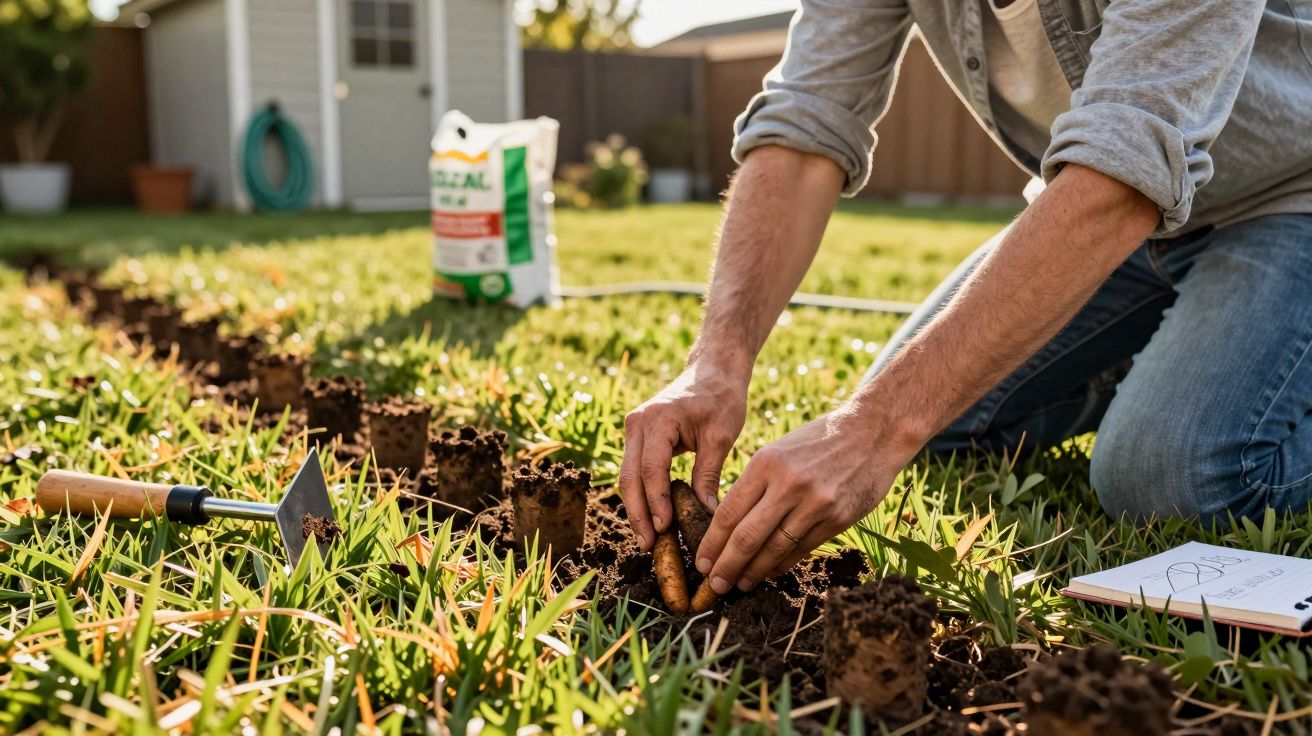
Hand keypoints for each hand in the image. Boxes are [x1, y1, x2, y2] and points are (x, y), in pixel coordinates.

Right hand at [619, 358, 748, 550]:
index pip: (652, 469)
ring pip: (628, 476)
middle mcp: (637, 422)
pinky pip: (635, 469)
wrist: (713, 370)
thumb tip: (707, 516)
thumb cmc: (721, 398)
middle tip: (648, 545)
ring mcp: (633, 428)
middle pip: (630, 476)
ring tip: (648, 539)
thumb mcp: (721, 436)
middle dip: (638, 513)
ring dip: (637, 508)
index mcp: (658, 419)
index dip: (657, 502)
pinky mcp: (638, 435)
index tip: (665, 529)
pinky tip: (651, 517)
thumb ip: (708, 475)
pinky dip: (642, 494)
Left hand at [694, 402, 919, 593]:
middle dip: (726, 566)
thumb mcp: (779, 450)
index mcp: (767, 463)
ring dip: (753, 572)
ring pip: (774, 549)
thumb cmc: (819, 440)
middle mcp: (788, 484)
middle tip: (713, 585)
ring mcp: (815, 503)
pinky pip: (801, 549)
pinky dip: (782, 564)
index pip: (729, 513)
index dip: (712, 543)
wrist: (873, 432)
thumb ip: (756, 483)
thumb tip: (729, 525)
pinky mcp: (837, 518)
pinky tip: (768, 572)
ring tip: (740, 584)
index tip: (701, 562)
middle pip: (747, 537)